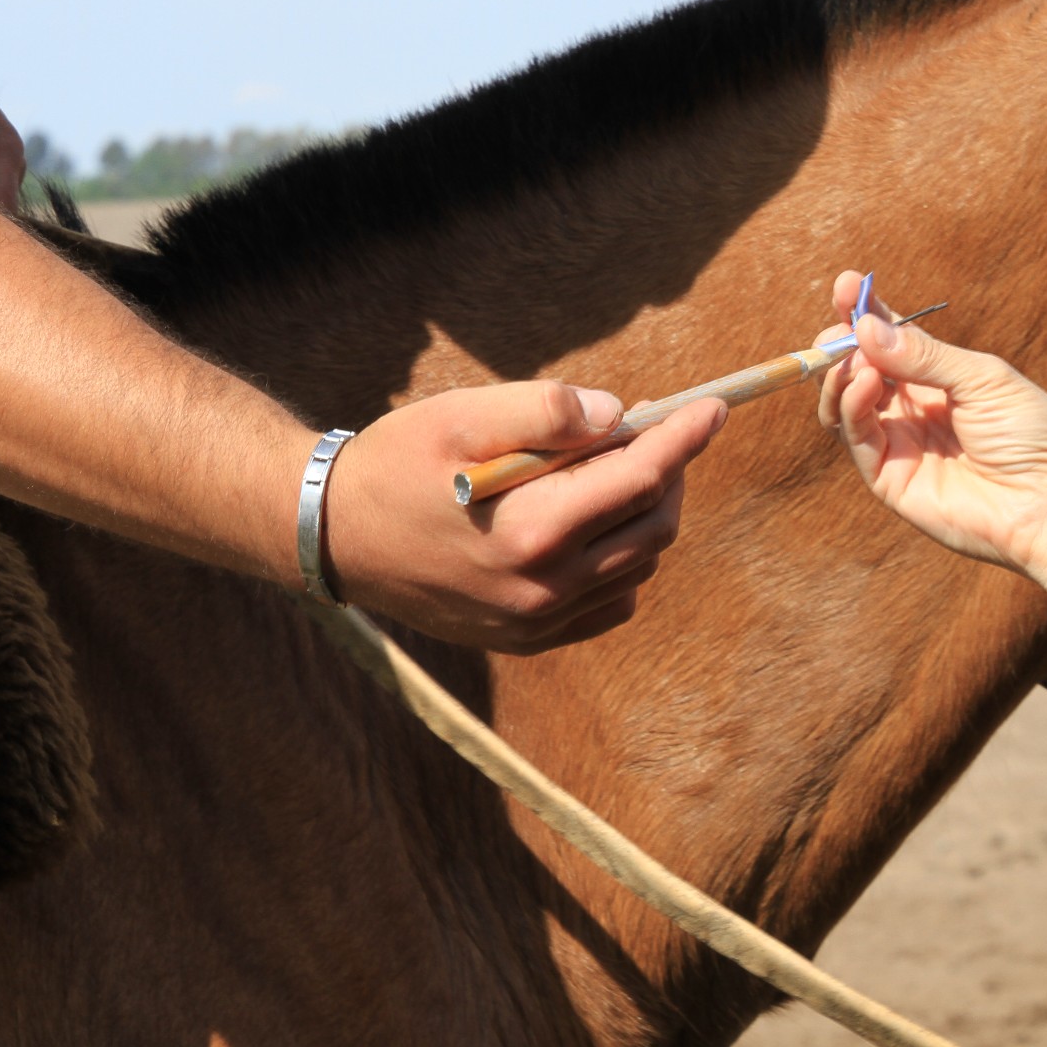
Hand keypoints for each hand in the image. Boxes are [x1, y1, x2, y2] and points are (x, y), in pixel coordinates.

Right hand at [326, 380, 725, 653]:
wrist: (333, 536)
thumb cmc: (396, 463)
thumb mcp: (463, 415)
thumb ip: (545, 411)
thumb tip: (616, 416)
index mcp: (532, 530)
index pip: (642, 479)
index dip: (684, 437)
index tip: (713, 407)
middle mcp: (542, 588)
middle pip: (652, 527)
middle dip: (670, 473)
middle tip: (655, 431)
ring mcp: (535, 622)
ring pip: (636, 567)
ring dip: (646, 515)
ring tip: (617, 471)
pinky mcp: (525, 639)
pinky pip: (607, 605)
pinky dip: (621, 562)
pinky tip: (594, 527)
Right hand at [813, 270, 1046, 573]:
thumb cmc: (1032, 434)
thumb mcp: (983, 378)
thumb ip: (923, 355)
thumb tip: (865, 325)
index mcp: (937, 380)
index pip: (887, 341)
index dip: (863, 314)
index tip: (846, 286)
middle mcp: (910, 410)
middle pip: (856, 369)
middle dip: (840, 344)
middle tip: (838, 329)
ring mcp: (897, 444)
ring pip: (845, 403)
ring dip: (840, 375)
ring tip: (854, 359)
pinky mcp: (887, 478)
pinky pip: (855, 436)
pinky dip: (853, 404)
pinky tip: (868, 381)